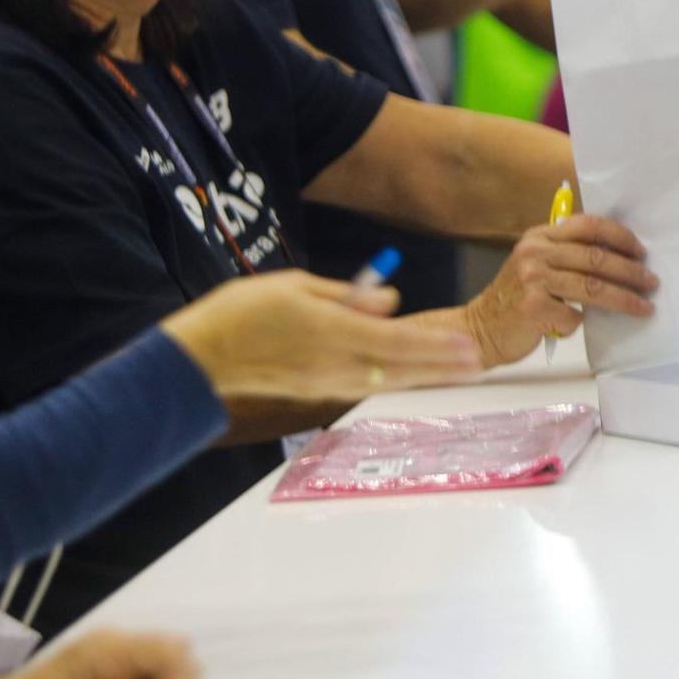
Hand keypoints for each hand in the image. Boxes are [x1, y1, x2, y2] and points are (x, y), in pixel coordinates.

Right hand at [159, 271, 481, 401]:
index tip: (467, 346)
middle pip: (401, 367)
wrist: (201, 358)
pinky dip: (395, 379)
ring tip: (456, 371)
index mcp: (333, 334)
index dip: (436, 346)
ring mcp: (326, 383)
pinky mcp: (316, 391)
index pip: (398, 342)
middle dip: (442, 366)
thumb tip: (391, 302)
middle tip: (478, 363)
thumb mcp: (298, 287)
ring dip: (424, 376)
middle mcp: (336, 365)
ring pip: (387, 380)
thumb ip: (348, 296)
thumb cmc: (243, 312)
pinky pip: (366, 385)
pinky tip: (411, 374)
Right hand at [464, 215, 658, 364]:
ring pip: (592, 287)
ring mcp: (532, 279)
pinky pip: (573, 315)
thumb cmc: (516, 300)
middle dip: (630, 271)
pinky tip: (579, 325)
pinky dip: (581, 322)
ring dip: (624, 299)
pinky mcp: (532, 308)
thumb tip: (620, 257)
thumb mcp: (536, 265)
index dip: (619, 237)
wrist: (479, 330)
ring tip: (644, 307)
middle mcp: (535, 252)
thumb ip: (566, 255)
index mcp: (539, 236)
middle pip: (596, 257)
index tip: (641, 252)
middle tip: (651, 282)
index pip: (588, 225)